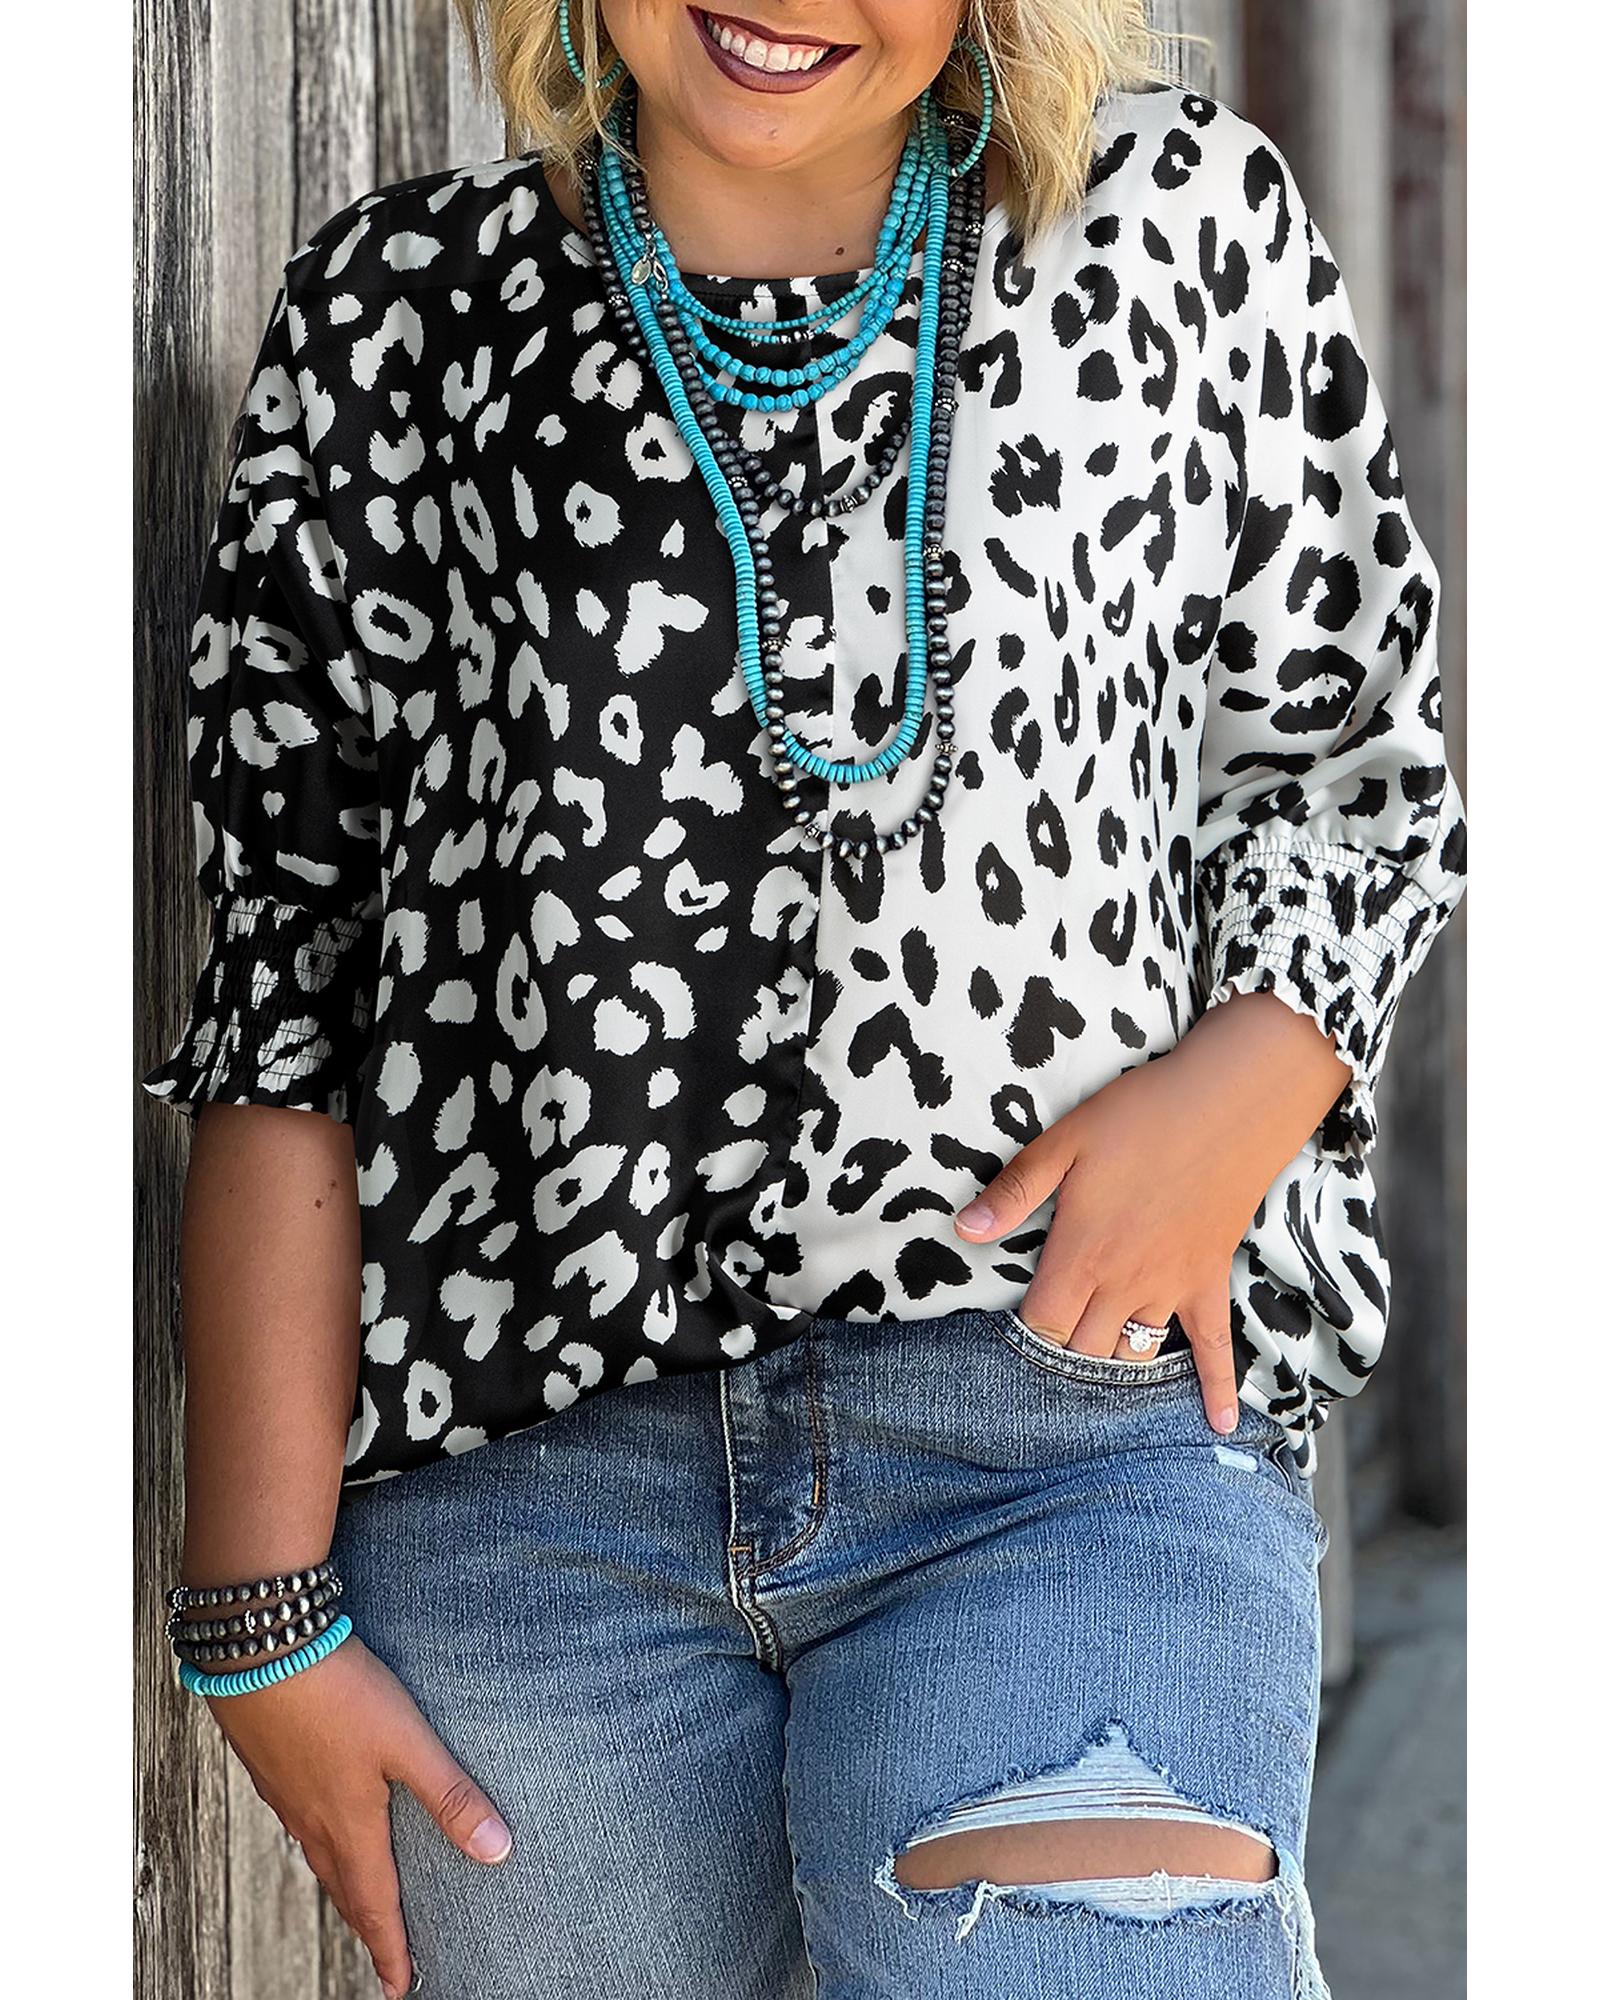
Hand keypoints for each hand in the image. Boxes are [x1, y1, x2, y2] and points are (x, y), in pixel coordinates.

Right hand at [202, 1634, 511, 1998]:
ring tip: (358, 1897)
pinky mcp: (270, 1763)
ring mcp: (285, 1793)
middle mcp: (312, 1820)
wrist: (257, 1648)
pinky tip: (320, 1823)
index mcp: (349, 1824)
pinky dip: (317, 1842)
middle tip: (384, 1955)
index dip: (391, 1948)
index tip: (401, 1986)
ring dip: (342, 1885)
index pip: (376, 1903)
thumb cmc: (336, 1692)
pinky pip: (297, 1821)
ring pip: (317, 1855)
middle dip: (367, 1924)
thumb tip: (497, 1850)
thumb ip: (449, 1792)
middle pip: (344, 1888)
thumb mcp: (406, 1740)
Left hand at [953, 991, 1353, 1435]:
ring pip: (1135, 1354)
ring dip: (1113, 1367)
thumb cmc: (1141, 1114)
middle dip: (1063, 1356)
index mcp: (1082, 1253)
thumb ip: (1014, 1192)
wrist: (1231, 1102)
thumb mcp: (1065, 1141)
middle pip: (1084, 1348)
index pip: (1044, 1325)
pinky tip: (1216, 1426)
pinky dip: (1215, 1389)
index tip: (1009, 1339)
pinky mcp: (1211, 1280)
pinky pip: (1215, 1347)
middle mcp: (1126, 1283)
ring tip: (1093, 1387)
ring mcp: (1172, 1287)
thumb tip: (962, 1230)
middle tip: (1047, 1364)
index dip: (1025, 1336)